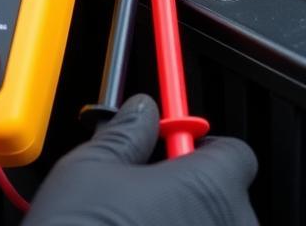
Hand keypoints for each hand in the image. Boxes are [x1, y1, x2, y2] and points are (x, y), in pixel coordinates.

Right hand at [26, 96, 257, 225]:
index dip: (200, 145)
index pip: (235, 154)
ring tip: (140, 224)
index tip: (172, 146)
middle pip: (227, 198)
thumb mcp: (90, 168)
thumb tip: (141, 111)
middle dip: (192, 190)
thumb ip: (125, 134)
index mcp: (207, 189)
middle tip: (147, 191)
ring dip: (187, 222)